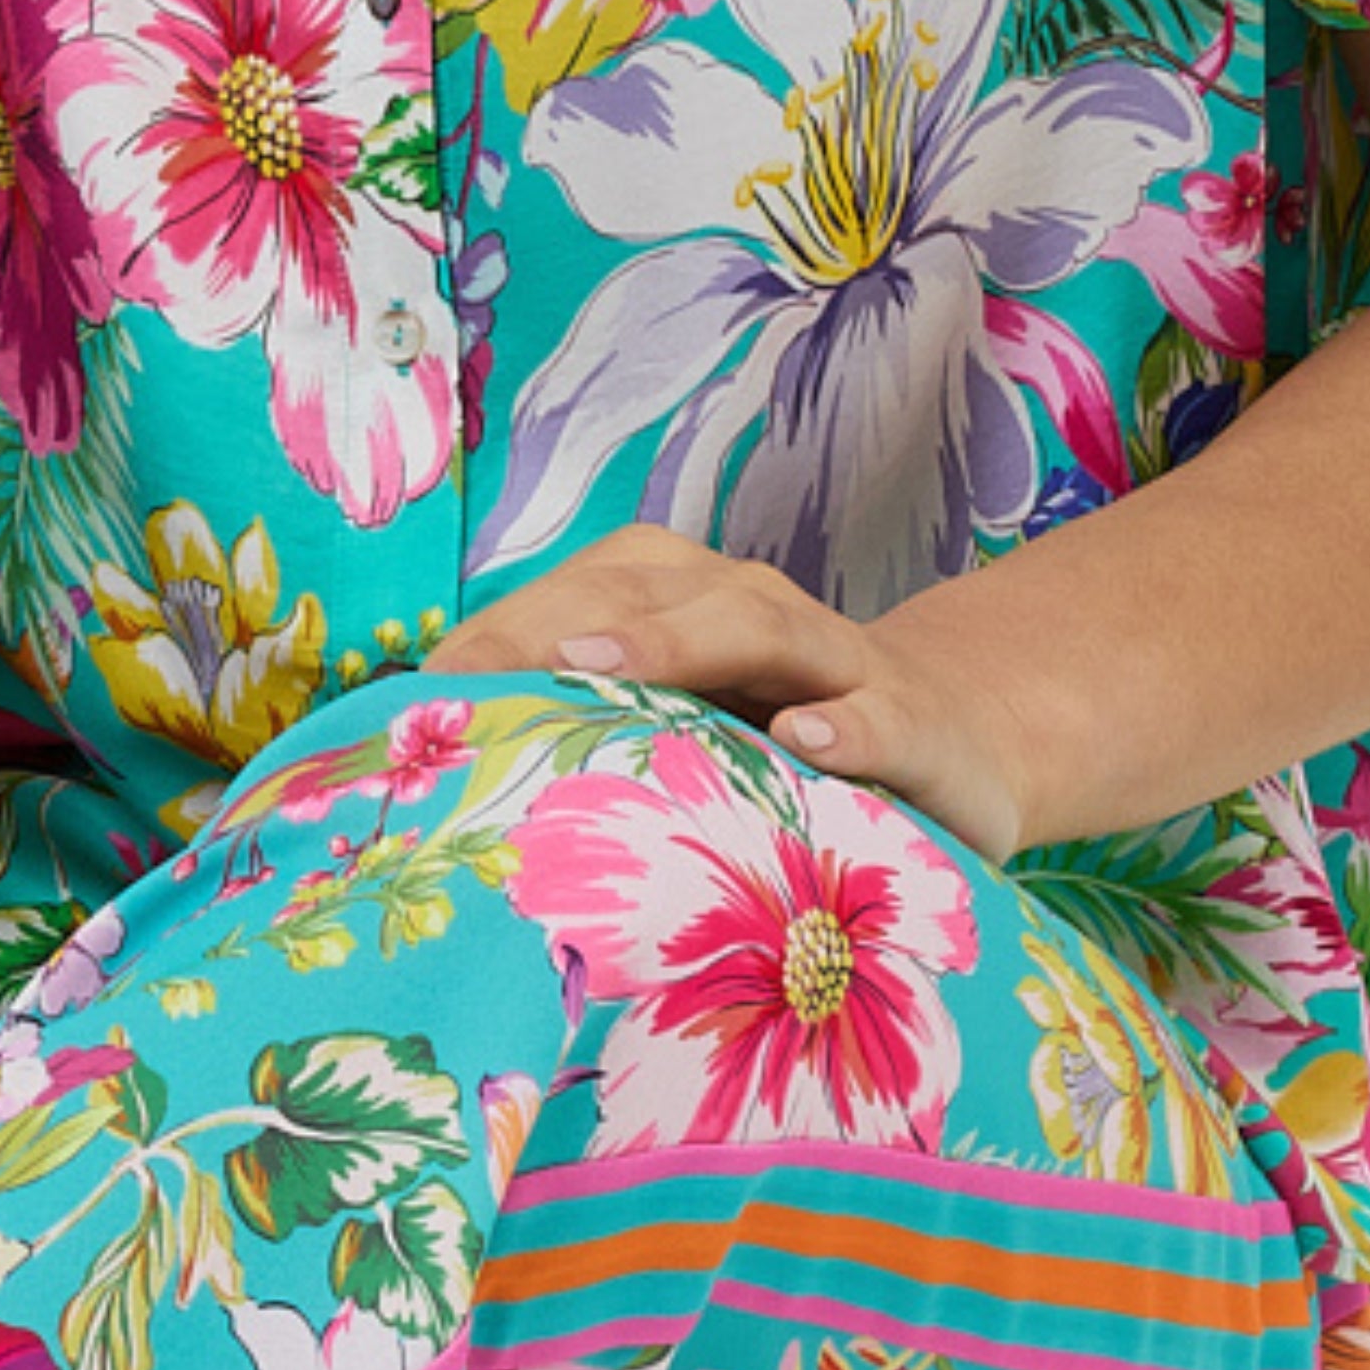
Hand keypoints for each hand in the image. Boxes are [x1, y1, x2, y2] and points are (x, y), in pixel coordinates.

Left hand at [424, 522, 1034, 864]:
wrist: (953, 748)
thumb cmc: (777, 749)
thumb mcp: (684, 735)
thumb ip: (591, 738)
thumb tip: (446, 778)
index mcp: (681, 603)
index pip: (578, 596)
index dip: (499, 635)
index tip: (417, 690)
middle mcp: (753, 610)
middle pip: (647, 592)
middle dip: (556, 623)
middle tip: (475, 671)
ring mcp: (840, 662)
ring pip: (755, 624)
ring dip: (674, 640)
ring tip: (594, 663)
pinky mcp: (918, 727)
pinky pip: (880, 713)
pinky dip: (846, 722)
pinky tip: (805, 740)